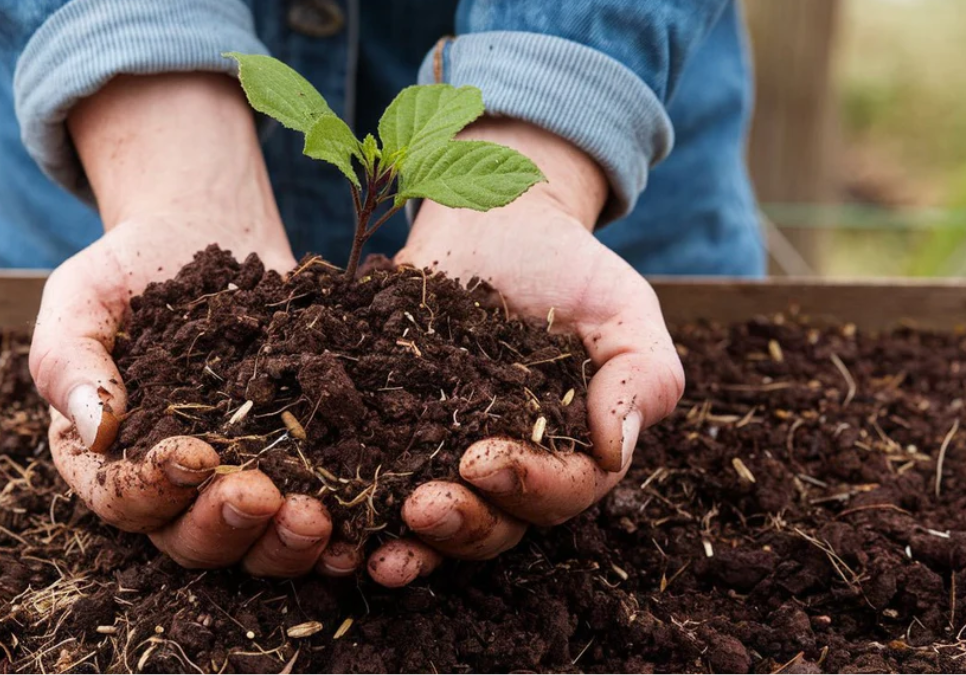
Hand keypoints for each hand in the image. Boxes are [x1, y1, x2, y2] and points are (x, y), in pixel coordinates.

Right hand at [31, 73, 361, 577]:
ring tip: (318, 514)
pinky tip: (363, 525)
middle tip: (262, 495)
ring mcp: (238, 482)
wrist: (207, 237)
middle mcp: (171, 490)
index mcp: (106, 461)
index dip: (154, 488)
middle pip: (191, 540)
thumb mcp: (81, 296)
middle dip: (227, 524)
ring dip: (287, 542)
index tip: (190, 454)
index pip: (122, 499)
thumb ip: (67, 357)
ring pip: (257, 543)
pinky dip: (339, 528)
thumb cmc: (131, 269)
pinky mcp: (296, 465)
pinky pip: (315, 511)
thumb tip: (96, 427)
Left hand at [368, 119, 684, 586]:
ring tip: (378, 551)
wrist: (493, 214)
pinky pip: (375, 482)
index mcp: (570, 454)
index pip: (560, 493)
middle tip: (423, 506)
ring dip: (411, 544)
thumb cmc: (569, 266)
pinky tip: (332, 525)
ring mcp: (443, 451)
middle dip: (462, 524)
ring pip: (436, 522)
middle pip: (495, 525)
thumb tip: (612, 450)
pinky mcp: (387, 429)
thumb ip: (641, 379)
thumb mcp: (625, 312)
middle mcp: (506, 466)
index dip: (527, 488)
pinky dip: (356, 512)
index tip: (485, 459)